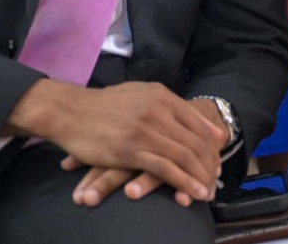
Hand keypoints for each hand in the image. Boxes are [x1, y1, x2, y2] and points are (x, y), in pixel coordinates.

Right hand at [6, 80, 225, 204]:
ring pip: (184, 156)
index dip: (211, 145)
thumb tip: (201, 123)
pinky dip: (183, 183)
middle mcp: (159, 111)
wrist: (69, 111)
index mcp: (162, 96)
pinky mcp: (131, 150)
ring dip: (201, 177)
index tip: (218, 160)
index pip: (198, 123)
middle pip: (195, 141)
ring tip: (209, 192)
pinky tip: (192, 194)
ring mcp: (146, 131)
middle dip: (209, 164)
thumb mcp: (141, 94)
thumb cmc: (104, 105)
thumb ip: (171, 106)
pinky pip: (166, 169)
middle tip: (217, 181)